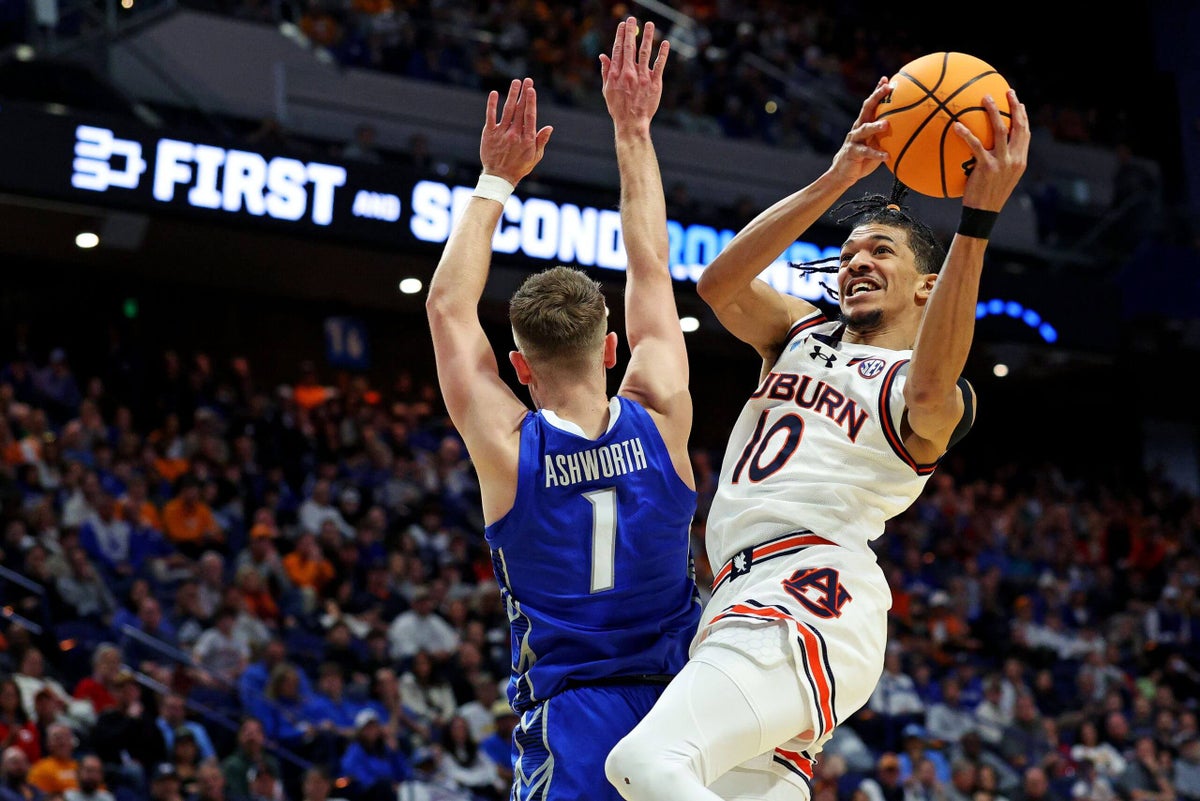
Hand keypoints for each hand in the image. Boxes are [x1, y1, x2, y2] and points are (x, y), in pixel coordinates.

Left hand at [479, 78, 552, 186]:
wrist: (499, 177)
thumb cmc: (519, 167)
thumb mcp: (535, 156)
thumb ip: (541, 141)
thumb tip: (549, 127)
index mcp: (527, 139)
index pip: (530, 116)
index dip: (531, 102)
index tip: (532, 89)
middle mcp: (515, 134)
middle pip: (520, 110)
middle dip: (524, 94)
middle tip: (527, 80)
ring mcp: (501, 133)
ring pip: (508, 110)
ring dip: (512, 94)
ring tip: (516, 82)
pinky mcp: (489, 134)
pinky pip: (490, 116)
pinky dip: (492, 104)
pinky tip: (495, 93)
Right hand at [600, 16, 668, 134]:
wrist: (631, 123)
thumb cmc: (618, 107)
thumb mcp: (607, 90)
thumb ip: (606, 71)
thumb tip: (603, 55)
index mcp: (616, 74)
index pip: (618, 50)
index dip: (620, 36)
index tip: (623, 25)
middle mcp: (628, 74)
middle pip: (630, 48)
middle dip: (631, 31)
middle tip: (633, 18)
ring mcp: (642, 78)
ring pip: (645, 53)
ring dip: (647, 37)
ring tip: (649, 24)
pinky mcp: (654, 84)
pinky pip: (659, 65)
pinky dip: (663, 53)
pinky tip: (665, 43)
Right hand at [828, 76, 890, 185]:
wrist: (842, 173)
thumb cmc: (863, 158)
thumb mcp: (876, 145)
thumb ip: (888, 138)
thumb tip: (910, 133)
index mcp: (864, 123)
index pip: (871, 104)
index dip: (877, 91)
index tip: (887, 79)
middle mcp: (858, 128)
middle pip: (866, 108)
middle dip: (876, 97)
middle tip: (887, 88)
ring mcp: (854, 139)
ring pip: (864, 129)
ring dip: (875, 126)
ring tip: (886, 124)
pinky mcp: (852, 152)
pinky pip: (866, 152)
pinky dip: (877, 153)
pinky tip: (887, 155)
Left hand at [957, 88, 1029, 211]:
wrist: (984, 215)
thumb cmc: (987, 197)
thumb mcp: (1000, 179)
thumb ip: (999, 163)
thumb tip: (986, 150)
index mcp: (1020, 161)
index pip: (1026, 134)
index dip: (1023, 117)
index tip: (1019, 103)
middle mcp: (1015, 159)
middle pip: (1018, 127)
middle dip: (1014, 107)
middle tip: (1008, 92)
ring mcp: (1002, 163)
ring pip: (1000, 130)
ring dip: (993, 112)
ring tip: (985, 98)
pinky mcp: (987, 167)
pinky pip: (976, 146)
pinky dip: (966, 134)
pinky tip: (956, 125)